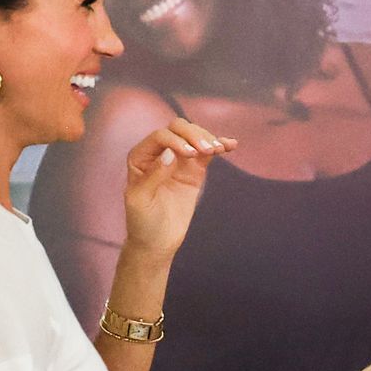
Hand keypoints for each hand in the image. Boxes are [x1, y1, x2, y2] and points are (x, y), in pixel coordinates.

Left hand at [122, 118, 236, 257]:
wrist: (157, 241)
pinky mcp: (194, 170)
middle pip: (178, 129)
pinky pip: (207, 153)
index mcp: (140, 156)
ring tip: (218, 149)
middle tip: (207, 150)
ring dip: (208, 138)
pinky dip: (219, 146)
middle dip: (194, 135)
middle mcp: (159, 153)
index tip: (190, 154)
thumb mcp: (140, 200)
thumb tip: (171, 153)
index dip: (177, 140)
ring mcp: (179, 160)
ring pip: (195, 137)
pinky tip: (230, 144)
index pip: (161, 137)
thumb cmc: (142, 221)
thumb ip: (154, 175)